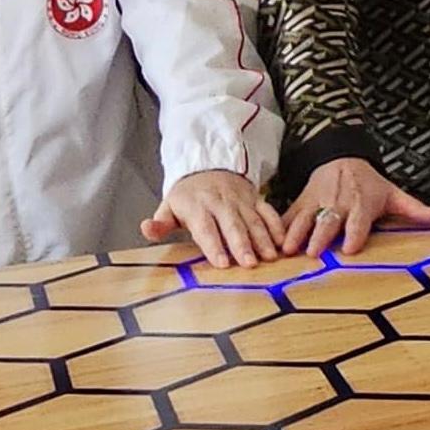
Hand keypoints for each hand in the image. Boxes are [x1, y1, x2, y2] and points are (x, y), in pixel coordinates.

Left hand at [143, 170, 289, 267]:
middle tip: (249, 264)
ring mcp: (240, 200)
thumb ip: (159, 223)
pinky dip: (276, 226)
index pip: (206, 228)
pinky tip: (283, 242)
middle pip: (232, 225)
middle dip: (242, 244)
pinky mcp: (255, 198)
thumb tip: (146, 229)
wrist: (208, 166)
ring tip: (270, 257)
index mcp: (197, 206)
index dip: (214, 245)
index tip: (222, 263)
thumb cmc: (188, 197)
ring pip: (253, 220)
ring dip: (263, 239)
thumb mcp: (168, 207)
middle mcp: (221, 202)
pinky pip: (268, 211)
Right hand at [284, 156, 429, 257]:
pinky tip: (271, 243)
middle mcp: (337, 204)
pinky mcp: (300, 203)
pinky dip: (278, 228)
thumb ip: (412, 208)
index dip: (354, 233)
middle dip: (321, 237)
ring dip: (296, 234)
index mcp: (361, 204)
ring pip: (304, 219)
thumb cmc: (369, 184)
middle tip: (314, 253)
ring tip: (288, 250)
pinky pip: (287, 216)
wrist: (341, 158)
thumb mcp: (392, 193)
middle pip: (328, 222)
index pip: (358, 221)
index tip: (349, 248)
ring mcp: (316, 203)